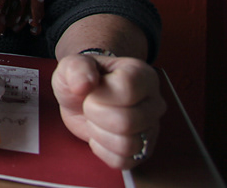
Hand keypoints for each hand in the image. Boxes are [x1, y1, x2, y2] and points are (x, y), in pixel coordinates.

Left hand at [51, 53, 166, 168]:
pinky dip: (102, 150)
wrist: (82, 96)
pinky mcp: (143, 151)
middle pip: (127, 121)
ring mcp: (151, 129)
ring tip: (95, 119)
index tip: (92, 88)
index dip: (101, 94)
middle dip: (96, 114)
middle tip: (90, 104)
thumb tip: (84, 84)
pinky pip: (123, 162)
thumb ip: (76, 68)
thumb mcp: (72, 65)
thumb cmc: (82, 78)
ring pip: (127, 145)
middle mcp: (154, 102)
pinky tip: (99, 133)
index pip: (127, 89)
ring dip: (99, 133)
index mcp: (142, 75)